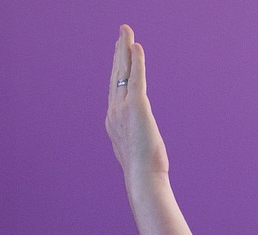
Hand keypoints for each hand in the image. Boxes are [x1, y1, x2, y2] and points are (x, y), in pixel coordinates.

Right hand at [106, 25, 168, 177]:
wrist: (142, 178)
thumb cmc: (144, 172)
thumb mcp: (136, 152)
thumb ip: (135, 140)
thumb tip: (142, 141)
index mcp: (113, 121)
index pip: (115, 89)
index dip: (117, 70)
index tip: (119, 55)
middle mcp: (113, 111)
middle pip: (116, 76)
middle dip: (118, 53)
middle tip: (121, 35)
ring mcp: (122, 108)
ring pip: (123, 72)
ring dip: (124, 49)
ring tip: (126, 32)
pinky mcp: (136, 106)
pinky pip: (136, 77)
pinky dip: (137, 61)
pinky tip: (137, 47)